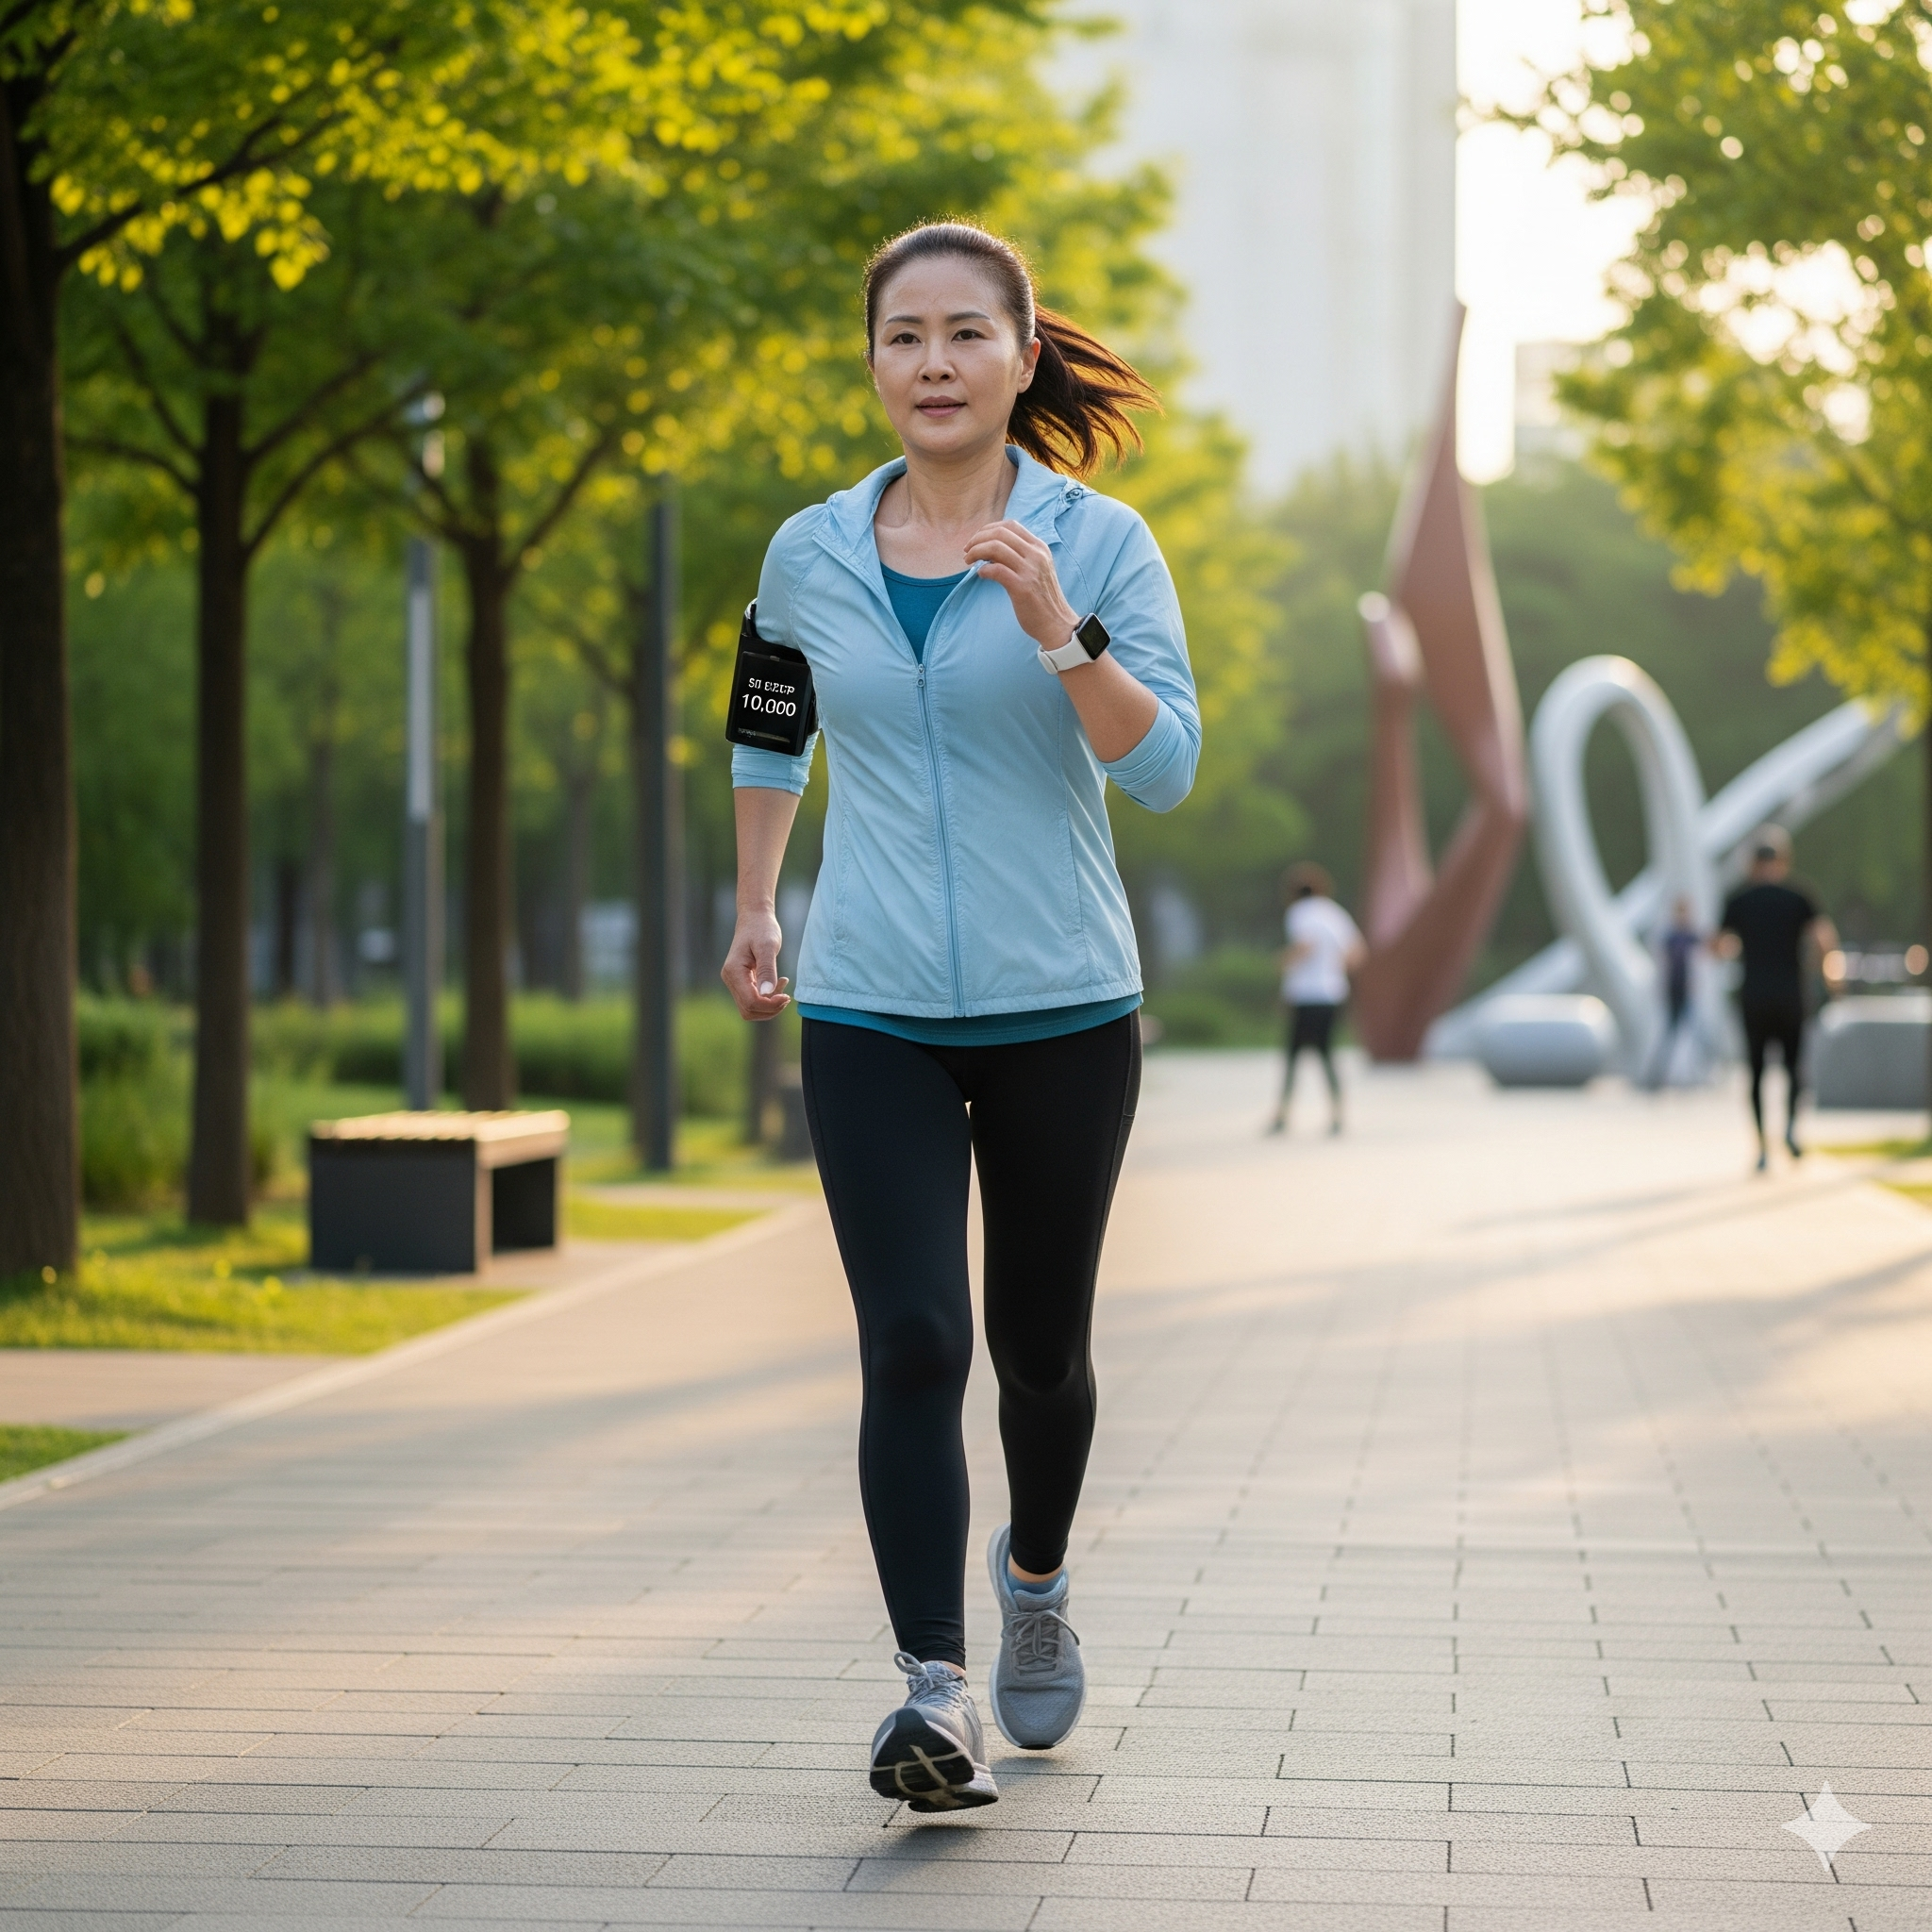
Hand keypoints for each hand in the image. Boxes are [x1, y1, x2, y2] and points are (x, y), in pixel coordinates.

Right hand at [721, 909, 789, 1019]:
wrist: (755, 919)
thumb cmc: (762, 929)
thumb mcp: (768, 947)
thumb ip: (767, 969)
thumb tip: (766, 993)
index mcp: (734, 972)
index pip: (750, 1002)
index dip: (770, 1005)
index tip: (786, 996)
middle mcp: (730, 979)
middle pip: (749, 1010)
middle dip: (770, 1008)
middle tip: (786, 995)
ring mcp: (735, 982)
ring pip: (751, 1008)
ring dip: (769, 1005)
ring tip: (783, 986)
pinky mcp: (742, 981)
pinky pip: (753, 999)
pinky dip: (768, 998)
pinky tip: (780, 982)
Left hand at [964, 518, 1078, 650]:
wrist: (1058, 624)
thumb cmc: (1042, 599)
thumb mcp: (1036, 569)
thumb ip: (1020, 556)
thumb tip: (990, 550)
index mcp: (1039, 547)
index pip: (1010, 525)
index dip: (988, 529)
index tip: (976, 540)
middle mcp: (1036, 554)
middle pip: (1000, 533)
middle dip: (978, 539)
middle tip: (967, 550)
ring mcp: (1030, 570)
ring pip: (995, 548)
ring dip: (976, 552)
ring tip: (968, 561)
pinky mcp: (1023, 587)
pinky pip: (996, 570)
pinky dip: (984, 569)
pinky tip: (981, 575)